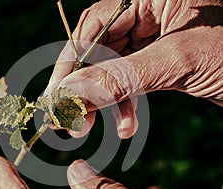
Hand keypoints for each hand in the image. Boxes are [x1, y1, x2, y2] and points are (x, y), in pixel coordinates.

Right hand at [47, 0, 222, 137]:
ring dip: (104, 103)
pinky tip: (127, 126)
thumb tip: (71, 92)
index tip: (56, 97)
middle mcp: (144, 15)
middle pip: (97, 52)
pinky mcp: (158, 62)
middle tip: (70, 122)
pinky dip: (125, 106)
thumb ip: (121, 75)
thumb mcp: (177, 60)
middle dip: (84, 90)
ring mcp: (150, 40)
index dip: (70, 64)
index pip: (91, 29)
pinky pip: (129, 83)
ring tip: (100, 130)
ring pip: (111, 72)